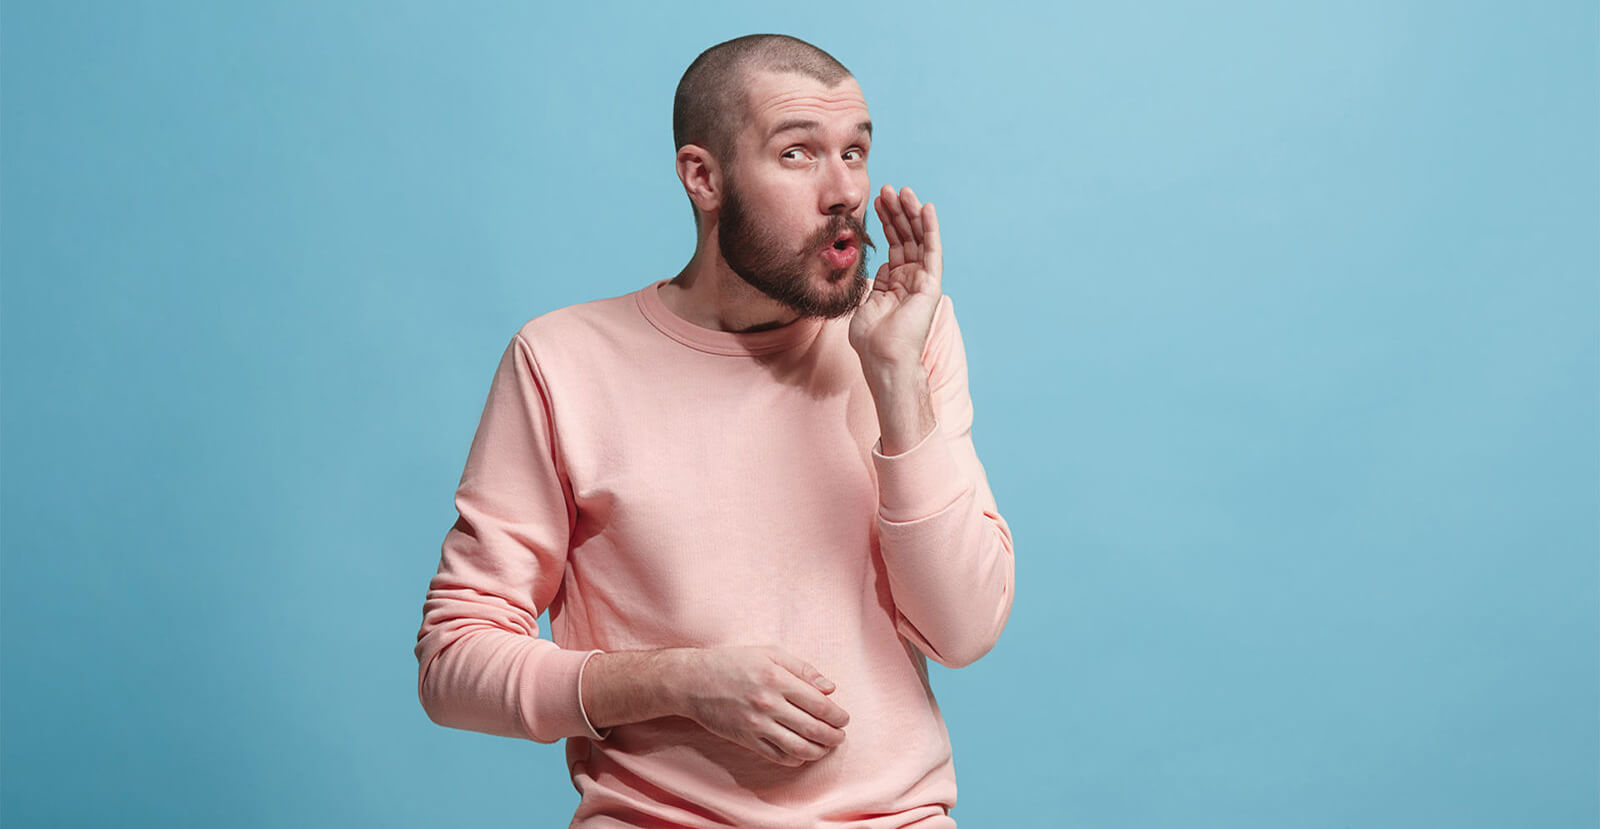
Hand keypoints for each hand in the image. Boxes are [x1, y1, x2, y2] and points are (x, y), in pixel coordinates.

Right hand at [677, 645, 850, 767]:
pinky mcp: (746, 739)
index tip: (843, 719)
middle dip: (833, 736)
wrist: (693, 681)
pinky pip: (777, 756)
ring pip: (798, 747)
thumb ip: (802, 669)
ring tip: (826, 747)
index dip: (837, 715)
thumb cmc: (733, 663)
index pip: (819, 704)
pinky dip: (795, 758)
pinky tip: (802, 753)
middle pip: (813, 728)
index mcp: (777, 679)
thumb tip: (830, 688)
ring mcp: (757, 725)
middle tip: (840, 736)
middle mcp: (769, 704)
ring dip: (819, 751)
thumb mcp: (769, 653)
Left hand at [849, 184, 942, 369]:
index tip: (876, 202)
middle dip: (897, 212)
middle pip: (906, 238)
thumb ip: (870, 282)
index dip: (886, 223)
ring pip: (919, 239)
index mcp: (895, 283)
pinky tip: (926, 208)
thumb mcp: (864, 303)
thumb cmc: (871, 339)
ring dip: (911, 214)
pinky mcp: (931, 284)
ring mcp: (922, 281)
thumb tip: (875, 265)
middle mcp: (911, 279)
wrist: (883, 358)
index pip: (893, 246)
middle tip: (887, 189)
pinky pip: (932, 251)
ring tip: (902, 191)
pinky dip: (930, 228)